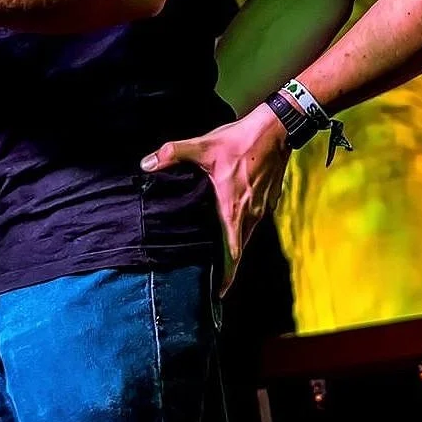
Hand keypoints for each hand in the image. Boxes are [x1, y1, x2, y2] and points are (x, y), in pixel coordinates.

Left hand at [142, 104, 289, 294]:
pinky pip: (254, 220)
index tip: (218, 293)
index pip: (231, 253)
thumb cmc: (241, 140)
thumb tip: (146, 164)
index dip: (225, 276)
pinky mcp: (268, 197)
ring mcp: (261, 206)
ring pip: (247, 234)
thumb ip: (173, 154)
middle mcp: (250, 214)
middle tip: (213, 280)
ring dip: (235, 247)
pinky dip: (243, 227)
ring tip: (220, 255)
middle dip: (227, 266)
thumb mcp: (204, 146)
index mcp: (233, 209)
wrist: (276, 128)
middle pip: (239, 249)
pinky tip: (233, 220)